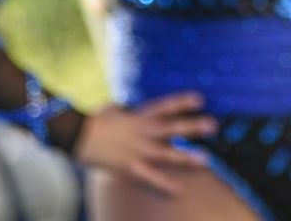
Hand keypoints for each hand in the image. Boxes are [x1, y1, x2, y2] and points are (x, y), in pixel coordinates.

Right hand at [73, 92, 216, 196]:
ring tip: (206, 159)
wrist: (77, 135)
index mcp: (139, 116)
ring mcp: (137, 149)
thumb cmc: (93, 122)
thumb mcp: (112, 110)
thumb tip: (120, 107)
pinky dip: (164, 184)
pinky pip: (150, 177)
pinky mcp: (129, 166)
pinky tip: (178, 191)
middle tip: (213, 125)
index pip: (165, 106)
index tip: (200, 99)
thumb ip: (122, 109)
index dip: (182, 102)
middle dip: (193, 126)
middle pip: (172, 127)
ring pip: (166, 153)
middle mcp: (142, 131)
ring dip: (186, 156)